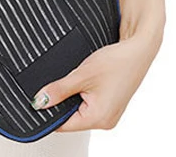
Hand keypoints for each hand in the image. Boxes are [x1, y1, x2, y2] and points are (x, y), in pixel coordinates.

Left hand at [31, 30, 161, 131]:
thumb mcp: (81, 74)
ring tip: (76, 79)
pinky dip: (82, 94)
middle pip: (70, 118)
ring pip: (79, 110)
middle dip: (60, 101)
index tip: (37, 99)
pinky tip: (83, 80)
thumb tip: (40, 101)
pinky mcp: (110, 105)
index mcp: (98, 118)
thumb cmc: (117, 62)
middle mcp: (105, 121)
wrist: (138, 51)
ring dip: (72, 96)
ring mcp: (109, 114)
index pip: (63, 124)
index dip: (48, 111)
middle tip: (57, 83)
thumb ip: (59, 90)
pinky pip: (89, 104)